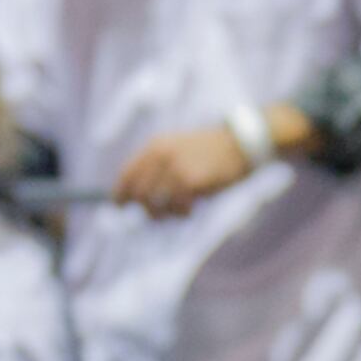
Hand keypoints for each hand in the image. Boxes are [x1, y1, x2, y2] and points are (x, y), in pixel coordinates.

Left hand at [114, 124, 258, 218]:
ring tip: (179, 210)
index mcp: (155, 145)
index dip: (121, 193)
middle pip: (138, 193)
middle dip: (145, 209)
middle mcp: (161, 154)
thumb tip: (138, 196)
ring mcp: (175, 167)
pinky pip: (177, 206)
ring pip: (155, 203)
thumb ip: (158, 166)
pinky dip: (183, 212)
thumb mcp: (178, 149)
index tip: (121, 206)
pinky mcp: (190, 180)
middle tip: (158, 215)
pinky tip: (192, 208)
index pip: (127, 173)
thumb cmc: (209, 152)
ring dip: (165, 213)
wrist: (238, 144)